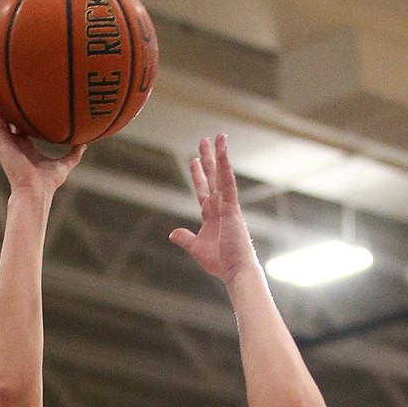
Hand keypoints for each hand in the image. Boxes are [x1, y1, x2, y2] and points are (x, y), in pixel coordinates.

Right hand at [0, 77, 84, 199]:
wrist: (35, 191)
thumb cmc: (47, 183)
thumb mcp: (65, 164)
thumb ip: (74, 153)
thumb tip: (86, 143)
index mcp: (23, 144)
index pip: (18, 123)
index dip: (16, 110)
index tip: (16, 96)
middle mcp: (11, 140)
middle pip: (3, 114)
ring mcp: (3, 139)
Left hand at [169, 134, 256, 286]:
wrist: (235, 270)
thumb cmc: (220, 262)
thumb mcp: (196, 249)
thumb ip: (185, 238)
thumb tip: (172, 234)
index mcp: (212, 216)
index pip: (203, 190)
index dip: (198, 175)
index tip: (194, 160)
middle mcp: (220, 207)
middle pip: (212, 177)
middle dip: (207, 159)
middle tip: (204, 140)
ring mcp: (227, 205)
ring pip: (221, 174)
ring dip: (218, 154)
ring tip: (216, 136)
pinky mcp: (232, 206)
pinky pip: (228, 181)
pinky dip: (225, 164)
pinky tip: (222, 149)